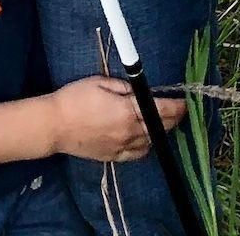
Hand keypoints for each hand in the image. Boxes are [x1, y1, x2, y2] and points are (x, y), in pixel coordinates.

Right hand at [45, 77, 186, 162]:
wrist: (54, 125)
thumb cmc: (74, 98)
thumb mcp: (100, 82)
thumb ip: (125, 87)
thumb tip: (141, 91)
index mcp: (127, 111)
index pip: (161, 109)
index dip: (176, 106)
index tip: (185, 102)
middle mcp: (129, 132)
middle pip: (160, 127)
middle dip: (173, 118)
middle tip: (179, 111)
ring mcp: (122, 146)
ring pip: (151, 142)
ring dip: (160, 132)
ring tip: (162, 123)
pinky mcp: (113, 156)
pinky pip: (138, 154)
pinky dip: (146, 146)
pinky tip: (144, 138)